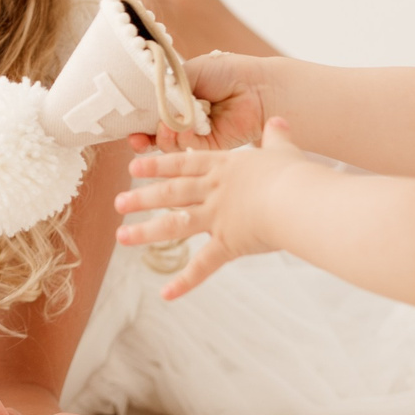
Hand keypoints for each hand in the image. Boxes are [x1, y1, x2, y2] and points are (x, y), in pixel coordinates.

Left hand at [117, 116, 312, 297]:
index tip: (133, 167)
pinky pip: (203, 266)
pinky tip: (166, 294)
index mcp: (225, 168)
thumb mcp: (283, 150)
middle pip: (171, 193)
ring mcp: (217, 217)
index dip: (157, 165)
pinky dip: (185, 281)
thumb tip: (279, 120)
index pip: (184, 164)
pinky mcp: (228, 243)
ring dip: (146, 232)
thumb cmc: (294, 175)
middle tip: (118, 203)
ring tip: (122, 236)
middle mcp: (214, 191)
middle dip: (142, 198)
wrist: (296, 199)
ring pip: (174, 225)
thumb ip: (277, 136)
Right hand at [129, 49, 266, 153]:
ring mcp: (194, 132)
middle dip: (142, 136)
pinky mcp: (207, 147)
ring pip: (167, 142)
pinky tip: (187, 127)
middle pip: (153, 131)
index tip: (127, 123)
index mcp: (175, 96)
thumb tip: (146, 101)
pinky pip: (187, 147)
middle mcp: (182, 116)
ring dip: (163, 135)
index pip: (149, 110)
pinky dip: (183, 139)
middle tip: (136, 139)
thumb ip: (166, 87)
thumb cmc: (226, 72)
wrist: (257, 87)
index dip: (136, 118)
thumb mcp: (188, 72)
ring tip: (168, 125)